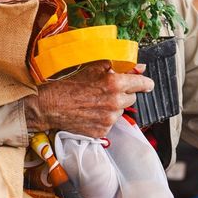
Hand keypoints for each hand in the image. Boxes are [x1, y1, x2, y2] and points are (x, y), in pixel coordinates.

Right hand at [25, 62, 153, 136]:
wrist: (50, 105)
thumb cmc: (69, 84)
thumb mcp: (93, 67)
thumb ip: (119, 66)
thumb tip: (139, 67)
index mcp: (114, 84)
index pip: (141, 84)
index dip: (145, 83)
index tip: (148, 84)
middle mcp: (115, 102)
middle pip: (131, 98)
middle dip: (123, 94)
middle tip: (107, 91)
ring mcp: (109, 119)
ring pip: (120, 111)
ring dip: (113, 107)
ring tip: (95, 102)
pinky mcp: (102, 131)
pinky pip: (110, 123)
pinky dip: (104, 119)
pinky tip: (91, 112)